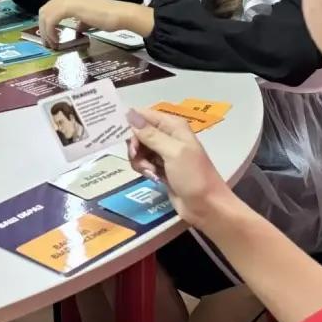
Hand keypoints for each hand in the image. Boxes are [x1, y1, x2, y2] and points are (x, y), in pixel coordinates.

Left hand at [38, 0, 147, 48]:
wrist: (118, 15)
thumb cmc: (108, 18)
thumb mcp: (89, 19)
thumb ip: (80, 22)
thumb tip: (77, 28)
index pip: (51, 8)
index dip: (46, 24)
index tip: (50, 38)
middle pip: (44, 11)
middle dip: (43, 28)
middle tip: (47, 43)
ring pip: (45, 15)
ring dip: (46, 32)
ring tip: (52, 44)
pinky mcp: (68, 6)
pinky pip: (51, 20)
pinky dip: (50, 32)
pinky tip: (57, 40)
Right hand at [126, 107, 235, 228]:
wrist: (206, 206)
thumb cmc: (193, 176)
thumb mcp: (172, 152)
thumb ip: (151, 134)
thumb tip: (130, 114)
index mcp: (173, 126)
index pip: (144, 115)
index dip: (130, 122)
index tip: (116, 133)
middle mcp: (168, 136)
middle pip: (138, 133)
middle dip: (134, 146)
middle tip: (137, 157)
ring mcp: (164, 153)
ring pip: (139, 149)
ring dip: (139, 161)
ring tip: (150, 172)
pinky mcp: (160, 169)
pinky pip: (143, 163)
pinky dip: (144, 170)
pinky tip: (153, 177)